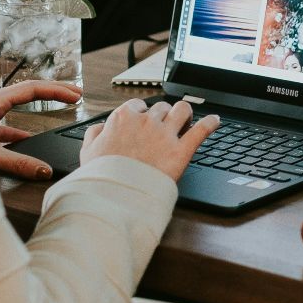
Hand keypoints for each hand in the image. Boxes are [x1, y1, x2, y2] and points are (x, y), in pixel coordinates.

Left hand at [0, 80, 81, 179]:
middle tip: (76, 93)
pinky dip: (20, 126)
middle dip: (55, 91)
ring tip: (58, 107)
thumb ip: (18, 163)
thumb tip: (44, 170)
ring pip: (18, 103)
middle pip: (29, 90)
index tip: (76, 96)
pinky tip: (26, 138)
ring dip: (40, 105)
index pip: (33, 88)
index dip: (57, 91)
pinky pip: (6, 119)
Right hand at [81, 98, 217, 180]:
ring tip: (187, 120)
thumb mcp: (87, 152)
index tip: (145, 121)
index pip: (138, 106)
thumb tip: (101, 127)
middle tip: (166, 127)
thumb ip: (94, 134)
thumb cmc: (101, 176)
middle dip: (164, 115)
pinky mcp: (181, 150)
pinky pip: (202, 129)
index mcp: (123, 118)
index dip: (143, 114)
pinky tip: (215, 121)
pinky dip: (211, 123)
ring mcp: (165, 135)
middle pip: (162, 107)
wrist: (115, 196)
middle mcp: (146, 121)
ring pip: (182, 109)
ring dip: (185, 113)